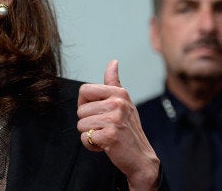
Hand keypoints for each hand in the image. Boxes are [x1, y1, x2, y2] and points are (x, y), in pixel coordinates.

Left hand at [77, 60, 159, 189]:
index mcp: (119, 93)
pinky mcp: (109, 136)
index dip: (84, 103)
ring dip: (89, 134)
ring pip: (81, 125)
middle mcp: (118, 103)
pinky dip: (91, 145)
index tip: (95, 112)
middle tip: (104, 128)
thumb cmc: (129, 130)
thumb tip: (113, 62)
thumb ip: (114, 83)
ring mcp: (114, 119)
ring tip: (105, 136)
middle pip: (80, 110)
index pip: (84, 90)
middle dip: (88, 122)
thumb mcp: (124, 103)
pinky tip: (105, 145)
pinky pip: (85, 139)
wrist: (141, 158)